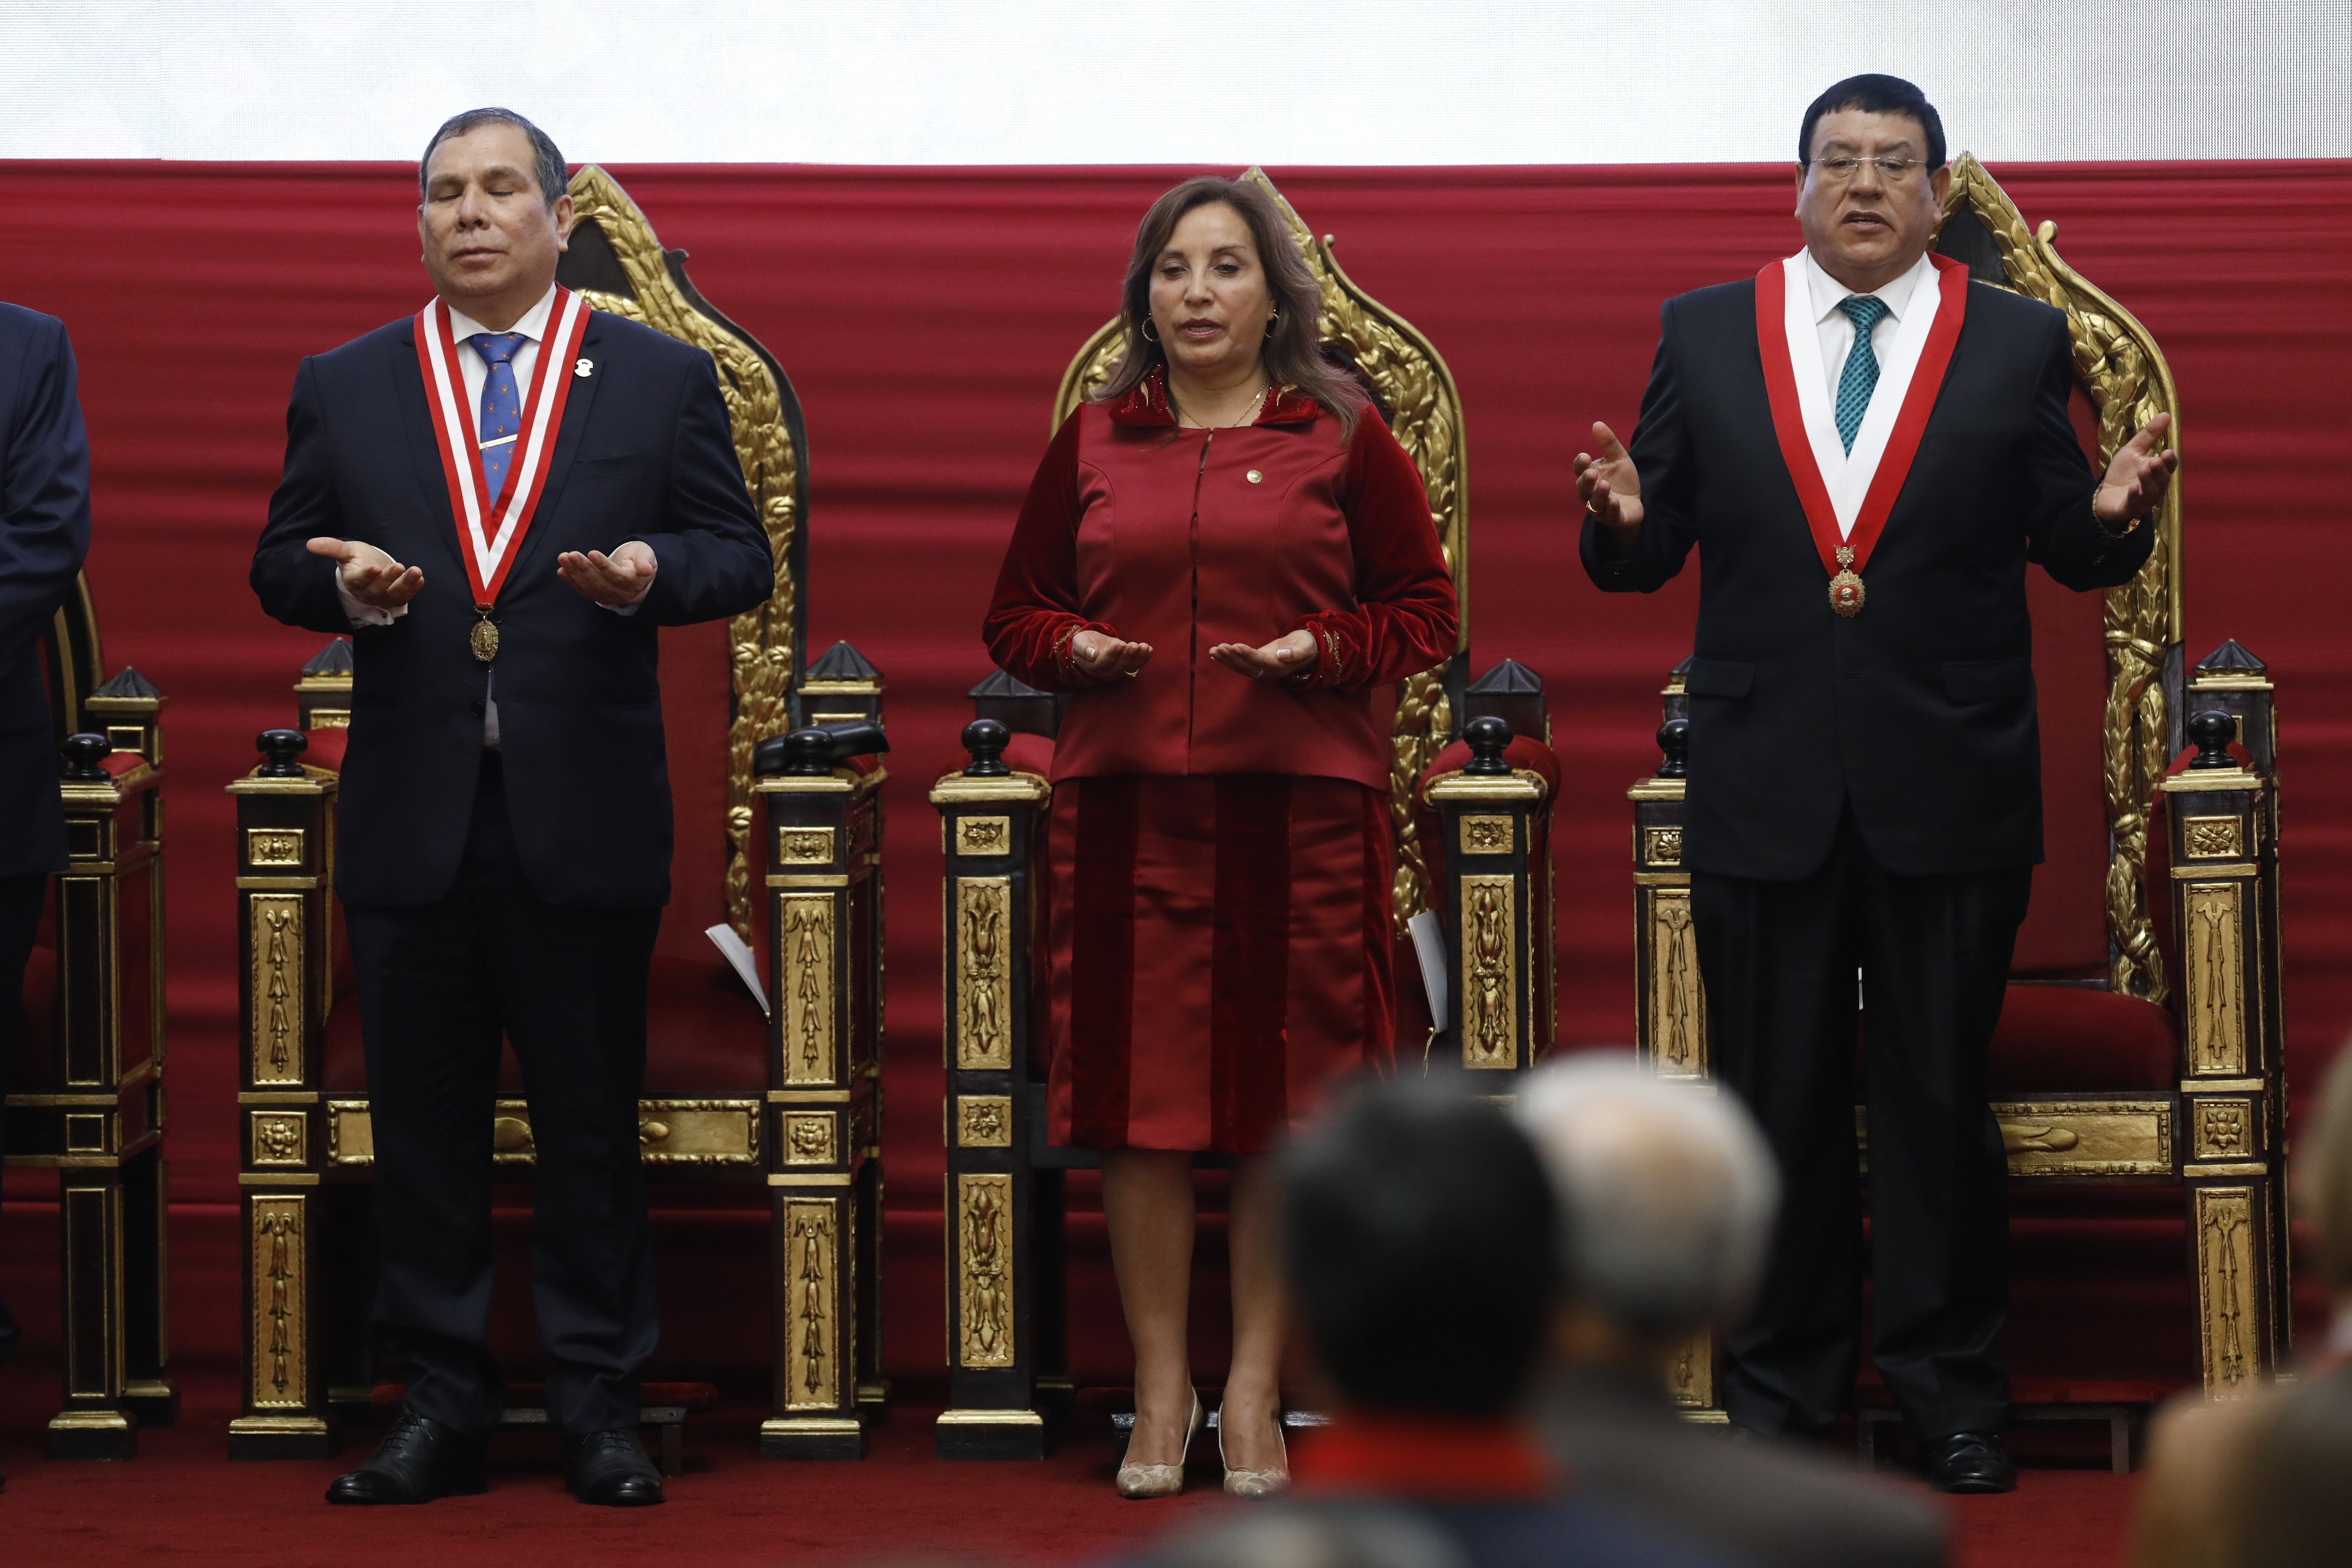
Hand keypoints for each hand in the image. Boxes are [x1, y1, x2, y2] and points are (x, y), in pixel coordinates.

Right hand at [307, 536, 422, 608]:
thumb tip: (310, 544)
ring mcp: (382, 597)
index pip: (358, 580)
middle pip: (377, 589)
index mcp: (353, 580)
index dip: (366, 576)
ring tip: (416, 571)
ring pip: (393, 594)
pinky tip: (420, 579)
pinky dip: (413, 589)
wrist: (371, 568)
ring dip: (406, 584)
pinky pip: (405, 597)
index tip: (374, 568)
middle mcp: (367, 592)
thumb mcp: (346, 550)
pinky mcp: (395, 599)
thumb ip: (331, 547)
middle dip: (389, 578)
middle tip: (399, 566)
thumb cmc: (358, 558)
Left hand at [557, 541, 657, 606]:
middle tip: (571, 555)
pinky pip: (584, 590)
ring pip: (590, 587)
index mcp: (633, 582)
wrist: (637, 574)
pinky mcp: (598, 595)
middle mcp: (620, 593)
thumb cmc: (640, 559)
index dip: (604, 566)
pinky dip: (571, 581)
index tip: (592, 553)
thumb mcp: (646, 556)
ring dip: (574, 573)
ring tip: (563, 558)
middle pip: (600, 582)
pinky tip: (561, 571)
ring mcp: (608, 596)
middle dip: (584, 568)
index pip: (618, 575)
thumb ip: (645, 562)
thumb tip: (646, 570)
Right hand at [1070, 629, 1152, 681]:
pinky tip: (1149, 649)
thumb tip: (1092, 654)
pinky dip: (1144, 658)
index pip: (1104, 662)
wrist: (1091, 646)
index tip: (1119, 644)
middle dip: (1127, 655)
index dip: (1113, 654)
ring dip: (1138, 657)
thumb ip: (1083, 648)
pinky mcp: (1126, 666)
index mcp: (1093, 666)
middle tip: (1133, 645)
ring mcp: (1117, 671)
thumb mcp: (1079, 642)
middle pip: (1119, 665)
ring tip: (1144, 647)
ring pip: (1129, 666)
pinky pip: (1136, 665)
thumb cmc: (1084, 643)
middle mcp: (1106, 672)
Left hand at [1209, 629, 1315, 680]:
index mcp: (1279, 667)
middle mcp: (1268, 672)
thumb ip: (1296, 652)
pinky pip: (1240, 665)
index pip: (1261, 661)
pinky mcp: (1256, 665)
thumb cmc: (1306, 647)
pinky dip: (1228, 660)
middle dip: (1232, 657)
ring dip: (1227, 659)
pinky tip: (1216, 655)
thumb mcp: (1305, 647)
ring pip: (1241, 667)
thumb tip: (1282, 655)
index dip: (1247, 655)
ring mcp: (1261, 670)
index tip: (1235, 646)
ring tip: (1214, 650)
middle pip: (1247, 667)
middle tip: (1219, 648)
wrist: (1307, 651)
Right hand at [1573, 421, 1644, 534]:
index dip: (1580, 464)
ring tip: (1604, 484)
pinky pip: (1609, 515)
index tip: (1585, 457)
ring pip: (1594, 502)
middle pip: (1583, 487)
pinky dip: (1610, 509)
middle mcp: (1589, 493)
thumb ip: (1608, 443)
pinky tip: (1614, 501)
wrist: (1634, 503)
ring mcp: (1600, 507)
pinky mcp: (1613, 518)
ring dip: (1598, 494)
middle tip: (1592, 472)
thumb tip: (1597, 423)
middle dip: (1586, 480)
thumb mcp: (1619, 458)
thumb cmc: (1621, 480)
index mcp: (1589, 475)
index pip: (1580, 469)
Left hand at [2094, 413, 2177, 528]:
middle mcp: (2155, 487)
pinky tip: (2133, 489)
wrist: (2105, 495)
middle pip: (2162, 480)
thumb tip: (2166, 414)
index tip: (2167, 452)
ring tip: (2144, 469)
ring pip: (2151, 493)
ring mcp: (2143, 500)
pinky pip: (2135, 504)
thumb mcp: (2133, 450)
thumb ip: (2148, 435)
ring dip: (2148, 481)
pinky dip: (2135, 496)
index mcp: (2158, 472)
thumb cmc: (2123, 473)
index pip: (2169, 467)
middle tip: (2156, 460)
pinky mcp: (2129, 509)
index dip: (2169, 461)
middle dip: (2160, 470)